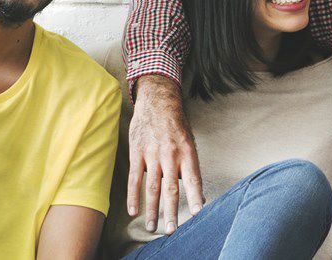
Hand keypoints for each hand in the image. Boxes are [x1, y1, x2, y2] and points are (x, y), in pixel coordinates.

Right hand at [126, 75, 203, 232]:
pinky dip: (133, 196)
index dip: (196, 196)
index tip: (198, 213)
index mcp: (186, 152)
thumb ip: (190, 167)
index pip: (193, 179)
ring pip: (152, 188)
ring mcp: (152, 154)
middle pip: (171, 189)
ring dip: (152, 210)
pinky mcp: (137, 152)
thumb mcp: (189, 142)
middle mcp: (170, 155)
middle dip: (172, 212)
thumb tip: (197, 193)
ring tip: (153, 227)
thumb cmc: (176, 124)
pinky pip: (134, 178)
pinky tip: (134, 211)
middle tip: (172, 230)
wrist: (157, 100)